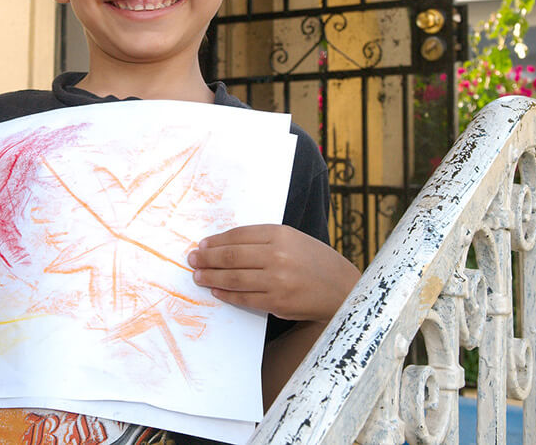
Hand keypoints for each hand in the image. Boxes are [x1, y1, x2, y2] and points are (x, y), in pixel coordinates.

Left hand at [188, 224, 359, 321]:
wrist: (343, 290)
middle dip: (206, 258)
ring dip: (210, 276)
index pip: (238, 235)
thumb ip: (263, 240)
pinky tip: (216, 289)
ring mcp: (277, 280)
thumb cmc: (315, 262)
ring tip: (197, 275)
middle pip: (231, 256)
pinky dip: (226, 293)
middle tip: (192, 259)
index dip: (216, 240)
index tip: (202, 244)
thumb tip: (224, 245)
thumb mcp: (293, 239)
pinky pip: (244, 297)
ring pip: (233, 277)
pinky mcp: (278, 302)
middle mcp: (278, 255)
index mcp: (281, 234)